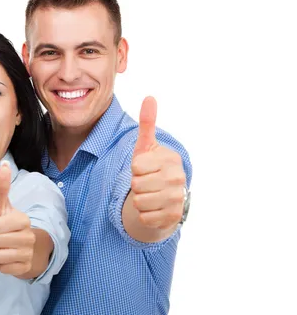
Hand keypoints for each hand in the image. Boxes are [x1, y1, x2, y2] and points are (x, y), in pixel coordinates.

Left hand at [0, 161, 35, 275]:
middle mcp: (29, 237)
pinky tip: (9, 259)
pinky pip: (1, 268)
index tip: (1, 226)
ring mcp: (27, 254)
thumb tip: (4, 163)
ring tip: (5, 247)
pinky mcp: (24, 269)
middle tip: (2, 238)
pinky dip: (0, 264)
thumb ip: (2, 186)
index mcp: (24, 220)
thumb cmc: (10, 225)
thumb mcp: (4, 206)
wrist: (27, 249)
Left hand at [130, 97, 186, 229]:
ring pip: (139, 202)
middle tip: (147, 183)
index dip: (135, 168)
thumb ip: (147, 124)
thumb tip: (149, 97)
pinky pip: (144, 217)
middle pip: (136, 185)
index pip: (136, 166)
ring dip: (139, 200)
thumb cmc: (152, 168)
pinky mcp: (174, 217)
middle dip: (136, 185)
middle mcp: (178, 178)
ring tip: (150, 194)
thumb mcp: (146, 147)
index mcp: (171, 159)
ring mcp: (178, 198)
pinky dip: (144, 215)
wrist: (166, 197)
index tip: (145, 168)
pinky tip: (154, 208)